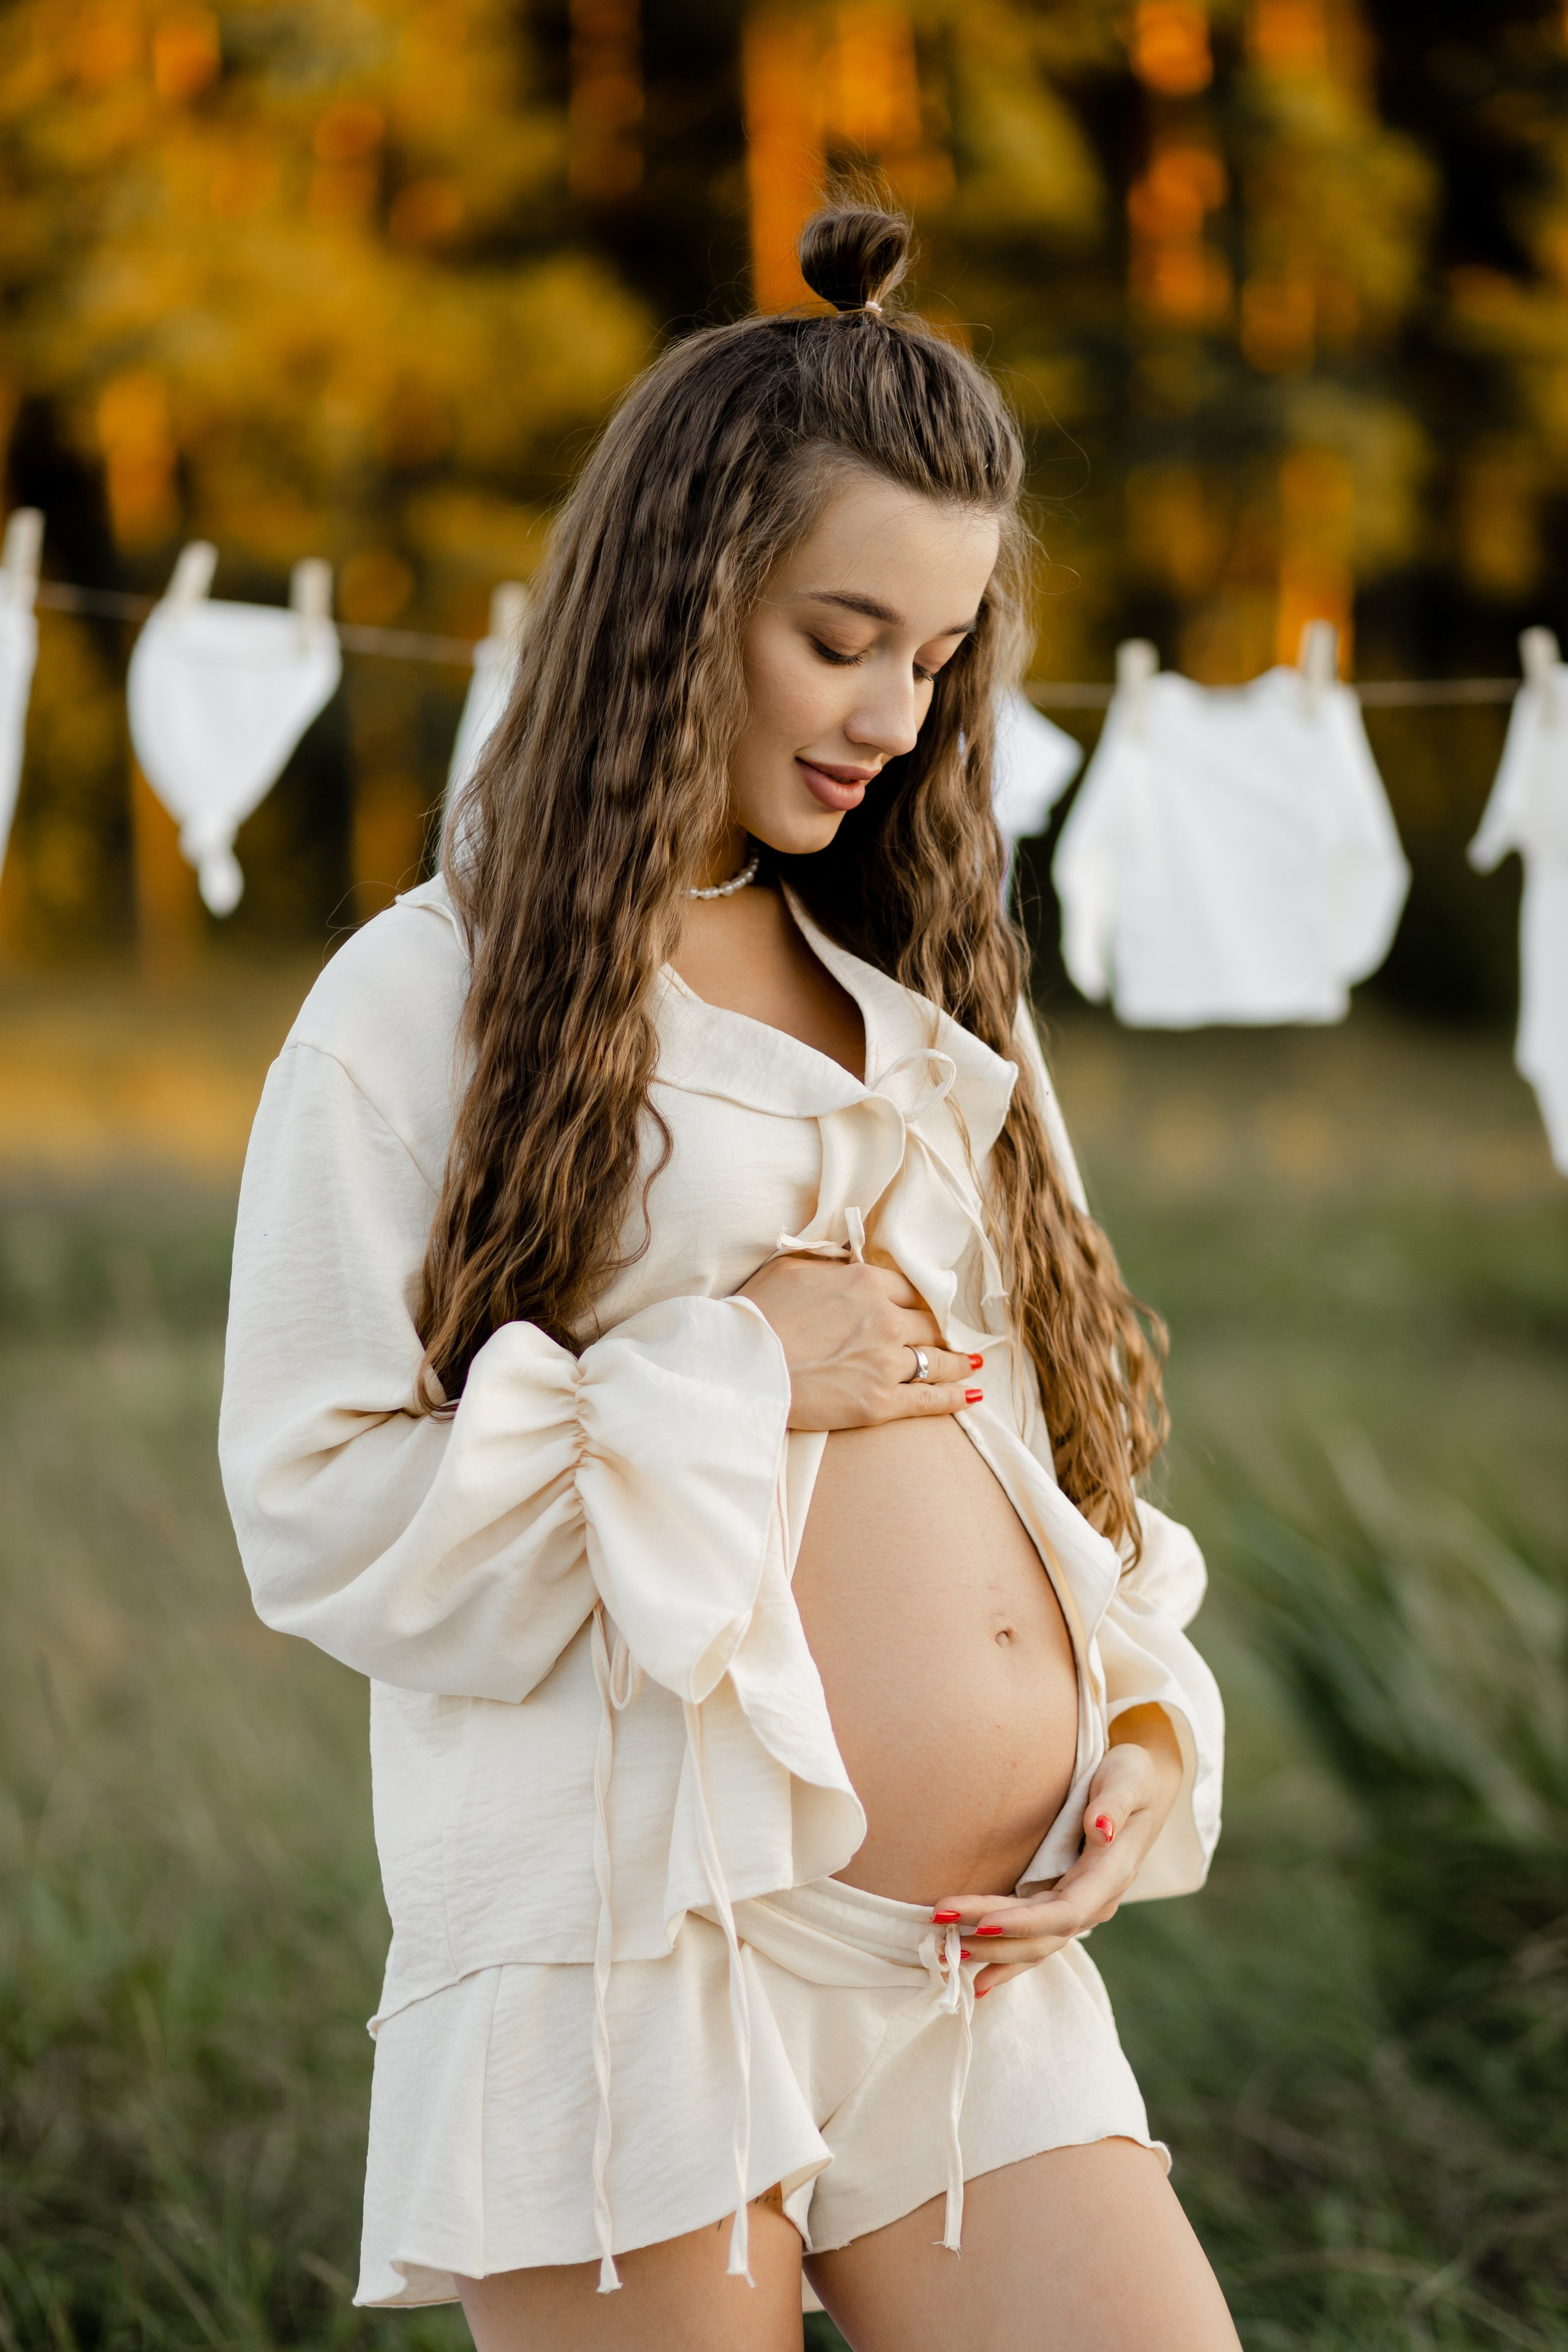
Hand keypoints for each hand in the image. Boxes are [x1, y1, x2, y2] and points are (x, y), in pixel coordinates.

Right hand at [737, 1254, 980, 1431]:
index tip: (924, 1309)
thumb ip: (831, 1262)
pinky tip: (971, 1393)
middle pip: (928, 1323)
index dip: (917, 1301)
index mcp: (866, 1282)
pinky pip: (930, 1399)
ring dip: (957, 1362)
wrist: (741, 1368)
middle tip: (949, 1337)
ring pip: (937, 1360)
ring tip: (971, 1364)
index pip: (909, 1289)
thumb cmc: (756, 1314)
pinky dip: (954, 1396)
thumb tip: (849, 1258)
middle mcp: (885, 1319)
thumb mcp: (792, 1267)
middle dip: (939, 1331)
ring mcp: (886, 1363)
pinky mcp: (879, 1403)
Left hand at [930, 1706, 1183, 1995]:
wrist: (1143, 1787)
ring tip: (944, 1957)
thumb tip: (1101, 1830)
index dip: (1025, 1922)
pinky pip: (1033, 1940)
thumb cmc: (1133, 1777)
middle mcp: (1094, 1901)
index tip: (984, 1922)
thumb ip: (1115, 1805)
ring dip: (992, 1953)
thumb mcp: (1130, 1779)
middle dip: (992, 1938)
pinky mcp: (1061, 1903)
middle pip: (1040, 1932)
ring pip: (1033, 1943)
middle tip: (942, 1931)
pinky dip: (1005, 1959)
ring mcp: (1077, 1906)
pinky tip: (977, 1981)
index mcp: (1110, 1876)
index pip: (1065, 1911)